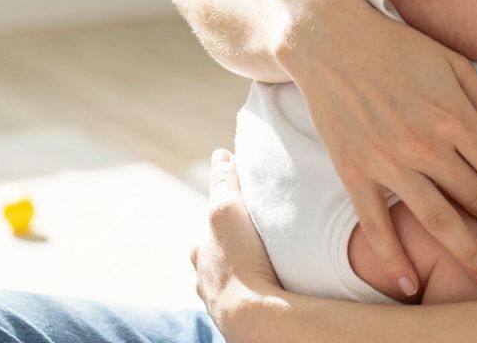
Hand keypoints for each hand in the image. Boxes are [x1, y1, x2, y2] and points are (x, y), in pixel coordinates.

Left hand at [189, 150, 281, 334]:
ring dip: (250, 270)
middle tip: (263, 236)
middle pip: (221, 255)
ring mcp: (224, 304)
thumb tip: (221, 155)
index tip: (245, 208)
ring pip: (235, 279)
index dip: (227, 215)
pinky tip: (277, 284)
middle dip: (237, 246)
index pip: (211, 228)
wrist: (258, 317)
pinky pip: (253, 298)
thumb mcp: (226, 210)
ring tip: (275, 262)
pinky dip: (262, 290)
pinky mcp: (246, 321)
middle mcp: (206, 281)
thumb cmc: (240, 261)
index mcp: (199, 254)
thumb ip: (224, 182)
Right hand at [283, 5, 476, 298]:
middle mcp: (425, 144)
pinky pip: (377, 225)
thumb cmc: (397, 48)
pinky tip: (410, 285)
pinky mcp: (355, 172)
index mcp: (453, 115)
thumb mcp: (452, 64)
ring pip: (438, 221)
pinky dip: (393, 259)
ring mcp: (388, 162)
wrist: (331, 41)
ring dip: (470, 254)